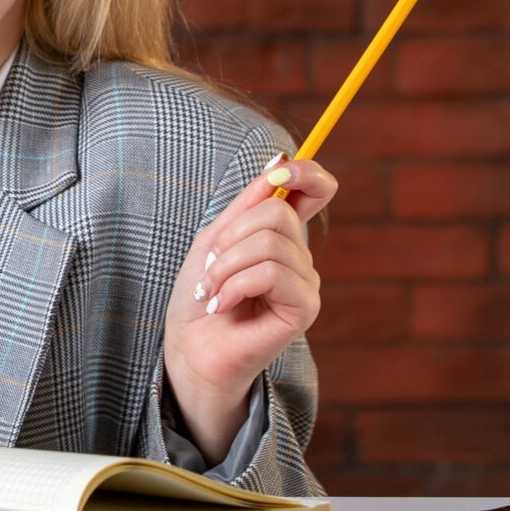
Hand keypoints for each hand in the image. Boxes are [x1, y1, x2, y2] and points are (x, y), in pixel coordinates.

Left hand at [161, 151, 336, 466]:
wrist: (191, 348)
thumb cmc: (201, 294)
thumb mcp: (216, 238)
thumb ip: (248, 204)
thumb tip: (280, 162)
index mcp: (283, 235)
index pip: (318, 189)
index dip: (307, 172)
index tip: (279, 175)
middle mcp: (301, 256)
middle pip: (278, 212)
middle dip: (231, 235)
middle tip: (211, 267)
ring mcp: (307, 283)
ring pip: (270, 243)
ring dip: (226, 266)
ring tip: (211, 290)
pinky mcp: (305, 309)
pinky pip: (271, 274)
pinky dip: (234, 286)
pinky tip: (221, 305)